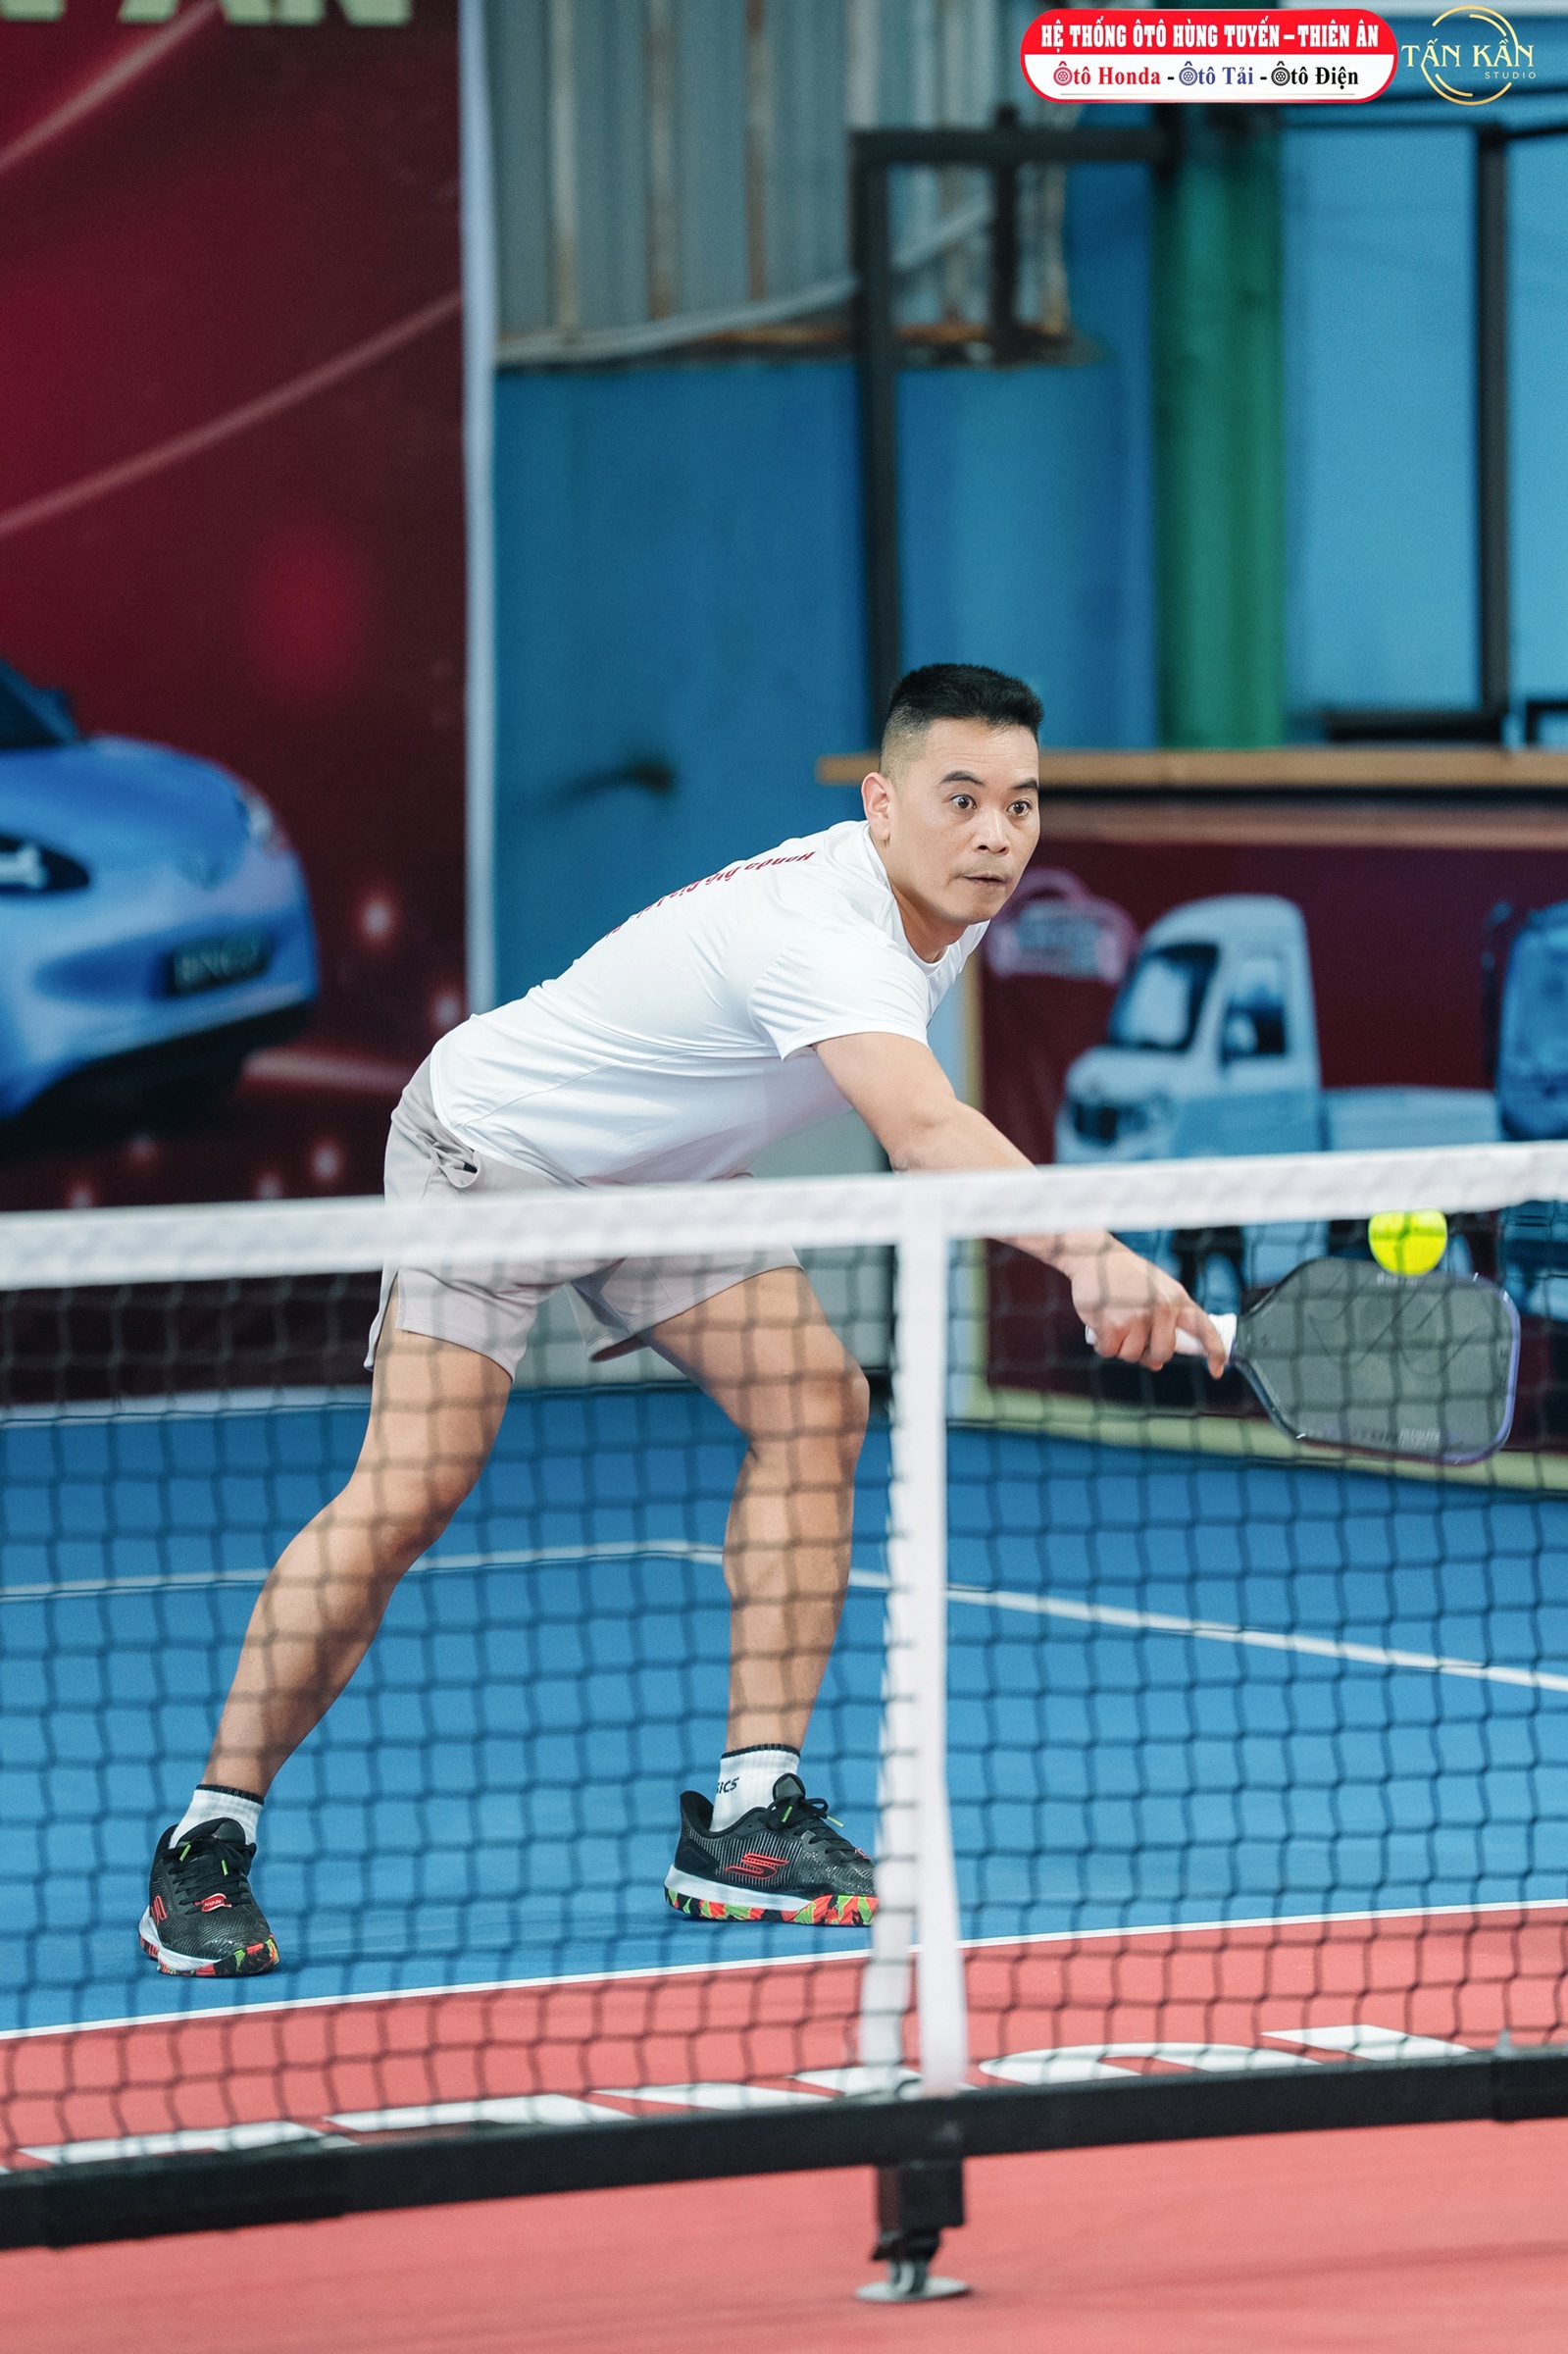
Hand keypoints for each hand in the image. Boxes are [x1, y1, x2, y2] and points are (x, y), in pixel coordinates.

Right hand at [1059, 1237, 1226, 1375]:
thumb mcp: (1155, 1290)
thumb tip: (1156, 1364)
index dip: (1215, 1351)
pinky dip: (1103, 1345)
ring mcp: (1138, 1317)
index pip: (1204, 1328)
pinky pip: (1110, 1352)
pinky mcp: (1114, 1325)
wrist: (1094, 1257)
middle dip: (1148, 1354)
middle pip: (1163, 1353)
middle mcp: (1162, 1307)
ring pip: (1133, 1356)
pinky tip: (1100, 1326)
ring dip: (1120, 1347)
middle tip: (1134, 1339)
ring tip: (1114, 1324)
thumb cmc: (1125, 1276)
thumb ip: (1163, 1323)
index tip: (1217, 1370)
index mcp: (1177, 1298)